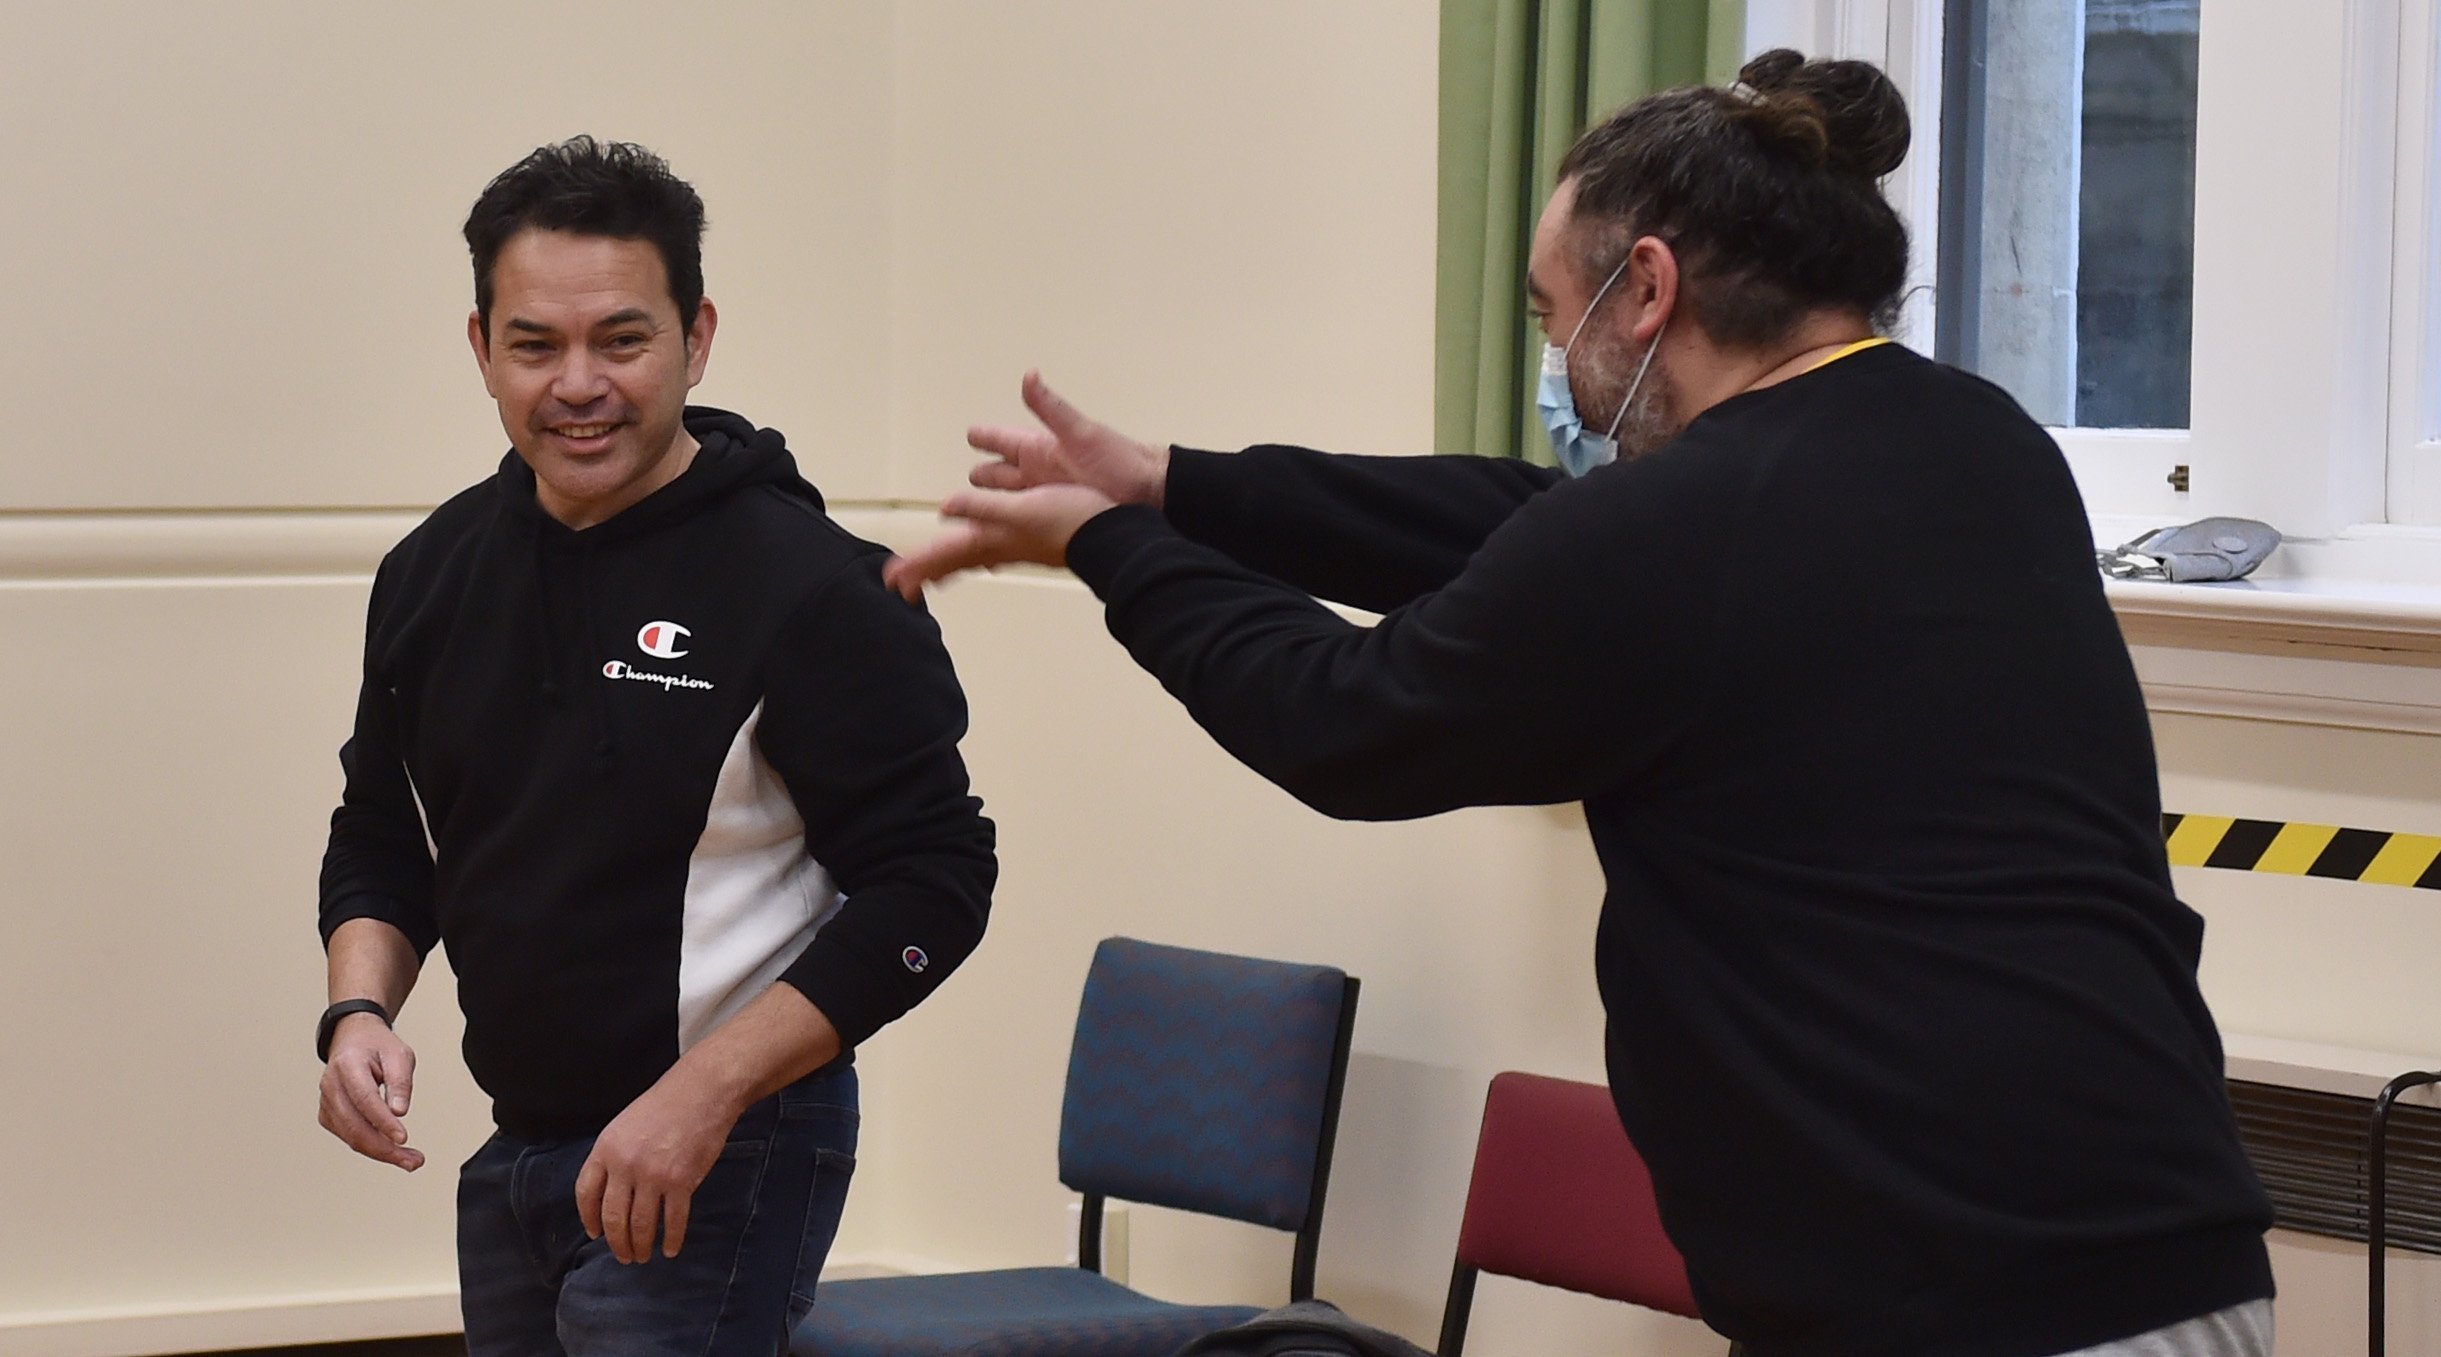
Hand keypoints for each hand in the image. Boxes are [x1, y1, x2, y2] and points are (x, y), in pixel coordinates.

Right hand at [318, 1014, 422, 1171]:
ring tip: (410, 1160)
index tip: (403, 1138)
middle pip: (354, 1126)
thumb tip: (399, 1112)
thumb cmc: (378, 1046)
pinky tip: (391, 1149)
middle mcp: (331, 1085)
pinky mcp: (328, 1115)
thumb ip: (400, 1082)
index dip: (383, 1121)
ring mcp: (326, 1102)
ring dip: (381, 1153)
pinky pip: (349, 1136)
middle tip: (413, 1161)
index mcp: (347, 1064)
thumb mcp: (400, 1054)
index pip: (364, 1099)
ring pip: (351, 1137)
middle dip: (385, 1148)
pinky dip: (370, 1146)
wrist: (354, 1039)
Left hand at [575, 1074, 738, 1262]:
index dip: (589, 1218)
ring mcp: (653, 1176)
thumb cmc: (665, 1104)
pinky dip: (671, 1239)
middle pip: (613, 1217)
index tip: (595, 1234)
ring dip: (640, 1245)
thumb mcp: (624, 1125)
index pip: (586, 1193)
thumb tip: (611, 1192)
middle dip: (617, 1242)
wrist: (702, 1092)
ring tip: (643, 1256)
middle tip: (624, 1255)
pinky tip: (670, 1248)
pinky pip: (673, 1220)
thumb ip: (614, 1156)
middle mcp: (625, 1165)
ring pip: (641, 1224)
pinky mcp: (681, 1182)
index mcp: (606, 1149)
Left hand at [883, 483, 1117, 600]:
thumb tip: (946, 508)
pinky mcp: (1032, 539)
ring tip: (931, 573)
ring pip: (973, 556)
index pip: (946, 554)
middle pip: (954, 561)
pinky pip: (995, 550)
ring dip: (949, 564)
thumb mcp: (1022, 509)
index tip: (891, 581)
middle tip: (899, 585)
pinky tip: (986, 556)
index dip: (918, 565)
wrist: (1113, 534)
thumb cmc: (1071, 521)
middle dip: (926, 571)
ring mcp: (1016, 545)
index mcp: (993, 539)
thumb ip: (984, 508)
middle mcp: (1001, 546)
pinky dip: (981, 553)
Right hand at [966, 371, 1167, 506]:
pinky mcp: (1056, 513)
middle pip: (995, 473)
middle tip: (961, 486)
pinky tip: (1003, 530)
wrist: (1148, 493)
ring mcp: (1046, 494)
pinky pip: (1025, 517)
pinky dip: (1010, 521)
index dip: (982, 437)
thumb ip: (1051, 408)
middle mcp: (1038, 471)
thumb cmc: (1119, 462)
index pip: (998, 439)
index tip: (971, 435)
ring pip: (1006, 498)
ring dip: (989, 503)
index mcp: (1038, 448)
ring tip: (971, 511)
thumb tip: (1029, 376)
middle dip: (980, 477)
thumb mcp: (1080, 433)